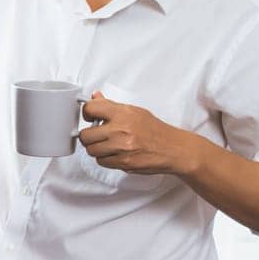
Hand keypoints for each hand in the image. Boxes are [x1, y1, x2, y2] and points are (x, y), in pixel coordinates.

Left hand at [77, 93, 195, 175]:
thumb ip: (112, 106)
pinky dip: (105, 159)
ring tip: (107, 145)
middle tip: (97, 135)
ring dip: (97, 149)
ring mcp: (121, 147)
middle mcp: (120, 130)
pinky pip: (102, 162)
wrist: (172, 148)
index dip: (87, 113)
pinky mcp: (123, 162)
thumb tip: (95, 96)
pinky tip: (115, 153)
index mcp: (123, 113)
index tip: (89, 117)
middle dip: (89, 136)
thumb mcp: (134, 111)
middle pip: (86, 135)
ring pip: (91, 150)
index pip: (91, 108)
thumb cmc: (154, 130)